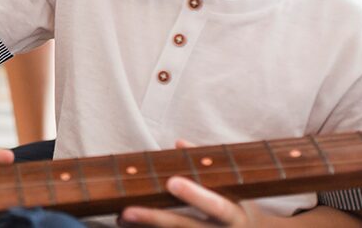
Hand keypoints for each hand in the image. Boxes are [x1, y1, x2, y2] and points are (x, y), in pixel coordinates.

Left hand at [119, 176, 260, 226]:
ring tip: (120, 218)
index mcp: (235, 215)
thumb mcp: (233, 188)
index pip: (216, 205)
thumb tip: (179, 143)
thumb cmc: (240, 208)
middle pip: (186, 227)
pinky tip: (128, 227)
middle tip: (128, 211)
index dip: (194, 195)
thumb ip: (207, 167)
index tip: (171, 182)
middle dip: (156, 219)